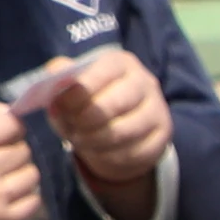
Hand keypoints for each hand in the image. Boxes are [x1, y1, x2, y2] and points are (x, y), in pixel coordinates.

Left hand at [35, 49, 172, 213]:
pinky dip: (111, 156)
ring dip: (96, 140)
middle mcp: (145, 82)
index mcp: (121, 63)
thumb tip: (57, 75)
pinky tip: (98, 151)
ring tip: (80, 141)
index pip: (104, 71)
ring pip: (125, 130)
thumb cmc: (89, 103)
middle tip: (72, 129)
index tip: (60, 105)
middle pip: (116, 102)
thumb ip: (61, 77)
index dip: (80, 89)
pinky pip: (135, 151)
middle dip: (87, 119)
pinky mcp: (162, 137)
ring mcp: (157, 110)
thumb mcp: (72, 87)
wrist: (117, 131)